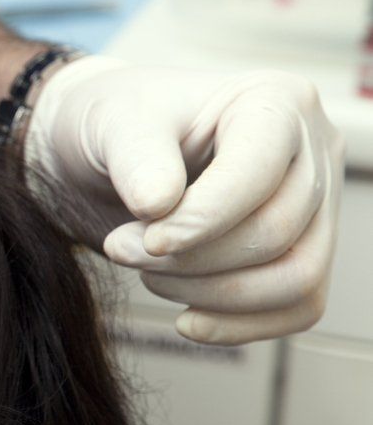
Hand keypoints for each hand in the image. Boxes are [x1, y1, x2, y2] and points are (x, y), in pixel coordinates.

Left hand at [25, 56, 344, 345]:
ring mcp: (317, 203)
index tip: (140, 238)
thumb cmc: (115, 125)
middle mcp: (312, 147)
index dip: (200, 220)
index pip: (258, 175)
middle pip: (276, 233)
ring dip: (213, 294)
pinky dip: (239, 324)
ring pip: (297, 278)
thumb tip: (158, 204)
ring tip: (150, 273)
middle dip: (191, 259)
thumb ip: (135, 158)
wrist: (106, 153)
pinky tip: (186, 319)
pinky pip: (298, 308)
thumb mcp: (111, 124)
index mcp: (274, 100)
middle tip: (124, 249)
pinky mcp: (303, 250)